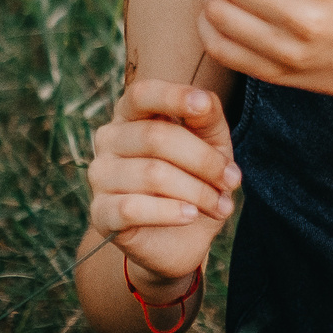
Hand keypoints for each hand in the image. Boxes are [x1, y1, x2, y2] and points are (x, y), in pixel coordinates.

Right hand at [87, 78, 238, 287]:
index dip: (172, 96)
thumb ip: (207, 117)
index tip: (203, 105)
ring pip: (152, 174)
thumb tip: (203, 101)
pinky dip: (169, 212)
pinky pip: (133, 208)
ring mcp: (100, 176)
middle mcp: (109, 139)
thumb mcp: (211, 143)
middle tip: (231, 181)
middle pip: (155, 137)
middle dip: (203, 160)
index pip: (142, 94)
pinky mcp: (100, 213)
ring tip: (220, 206)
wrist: (182, 239)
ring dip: (196, 192)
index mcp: (131, 114)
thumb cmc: (195, 179)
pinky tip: (190, 216)